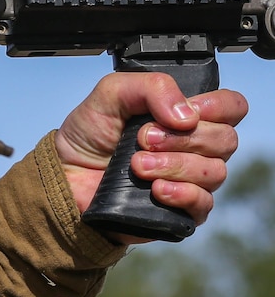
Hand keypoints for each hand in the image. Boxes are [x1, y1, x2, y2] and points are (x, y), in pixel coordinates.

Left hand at [55, 71, 246, 243]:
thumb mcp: (109, 94)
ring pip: (215, 171)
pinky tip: (155, 189)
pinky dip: (181, 193)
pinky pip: (204, 203)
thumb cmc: (89, 134)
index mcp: (183, 114)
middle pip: (225, 139)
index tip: (184, 112)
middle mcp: (195, 146)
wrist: (66, 175)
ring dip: (174, 164)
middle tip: (142, 138)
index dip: (217, 107)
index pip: (231, 107)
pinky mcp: (182, 209)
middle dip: (183, 138)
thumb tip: (187, 114)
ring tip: (136, 164)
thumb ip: (149, 87)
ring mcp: (191, 179)